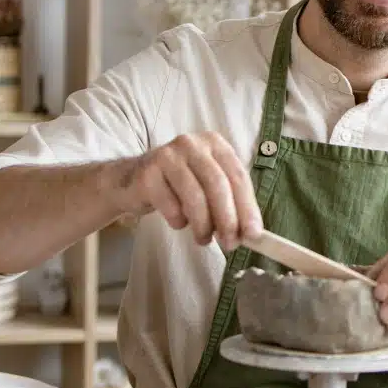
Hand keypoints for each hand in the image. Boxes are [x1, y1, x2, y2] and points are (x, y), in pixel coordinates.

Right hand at [118, 132, 262, 251]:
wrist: (133, 180)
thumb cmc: (179, 185)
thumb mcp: (209, 186)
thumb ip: (231, 204)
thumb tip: (252, 233)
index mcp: (215, 143)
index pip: (238, 176)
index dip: (248, 207)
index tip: (254, 234)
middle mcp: (192, 143)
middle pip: (217, 184)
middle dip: (227, 219)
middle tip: (230, 243)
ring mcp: (167, 155)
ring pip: (194, 196)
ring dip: (203, 225)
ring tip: (203, 239)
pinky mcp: (147, 173)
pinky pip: (170, 205)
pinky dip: (178, 221)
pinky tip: (178, 222)